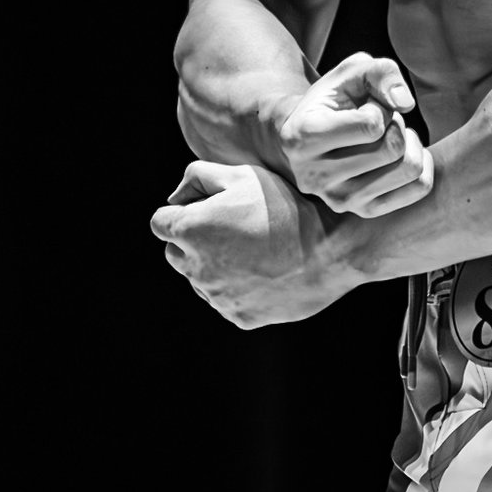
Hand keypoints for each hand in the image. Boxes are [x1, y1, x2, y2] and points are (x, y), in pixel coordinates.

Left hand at [151, 159, 351, 328]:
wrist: (331, 248)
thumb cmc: (286, 204)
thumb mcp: (242, 174)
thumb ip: (196, 177)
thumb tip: (175, 199)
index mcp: (191, 231)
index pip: (160, 222)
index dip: (181, 212)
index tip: (205, 209)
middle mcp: (196, 269)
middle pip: (176, 253)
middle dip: (194, 240)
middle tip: (231, 227)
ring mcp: (218, 297)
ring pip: (200, 279)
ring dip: (214, 265)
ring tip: (254, 248)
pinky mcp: (239, 316)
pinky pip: (226, 300)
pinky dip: (237, 287)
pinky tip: (265, 271)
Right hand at [276, 51, 434, 217]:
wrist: (309, 136)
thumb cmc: (334, 99)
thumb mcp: (351, 71)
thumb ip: (381, 72)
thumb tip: (406, 104)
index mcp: (304, 138)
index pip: (372, 125)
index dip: (379, 107)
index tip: (363, 105)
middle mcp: (317, 177)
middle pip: (393, 148)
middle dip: (394, 123)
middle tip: (377, 120)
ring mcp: (340, 200)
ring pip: (409, 169)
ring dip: (407, 142)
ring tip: (386, 136)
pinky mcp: (363, 211)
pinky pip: (419, 187)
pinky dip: (422, 162)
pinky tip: (401, 152)